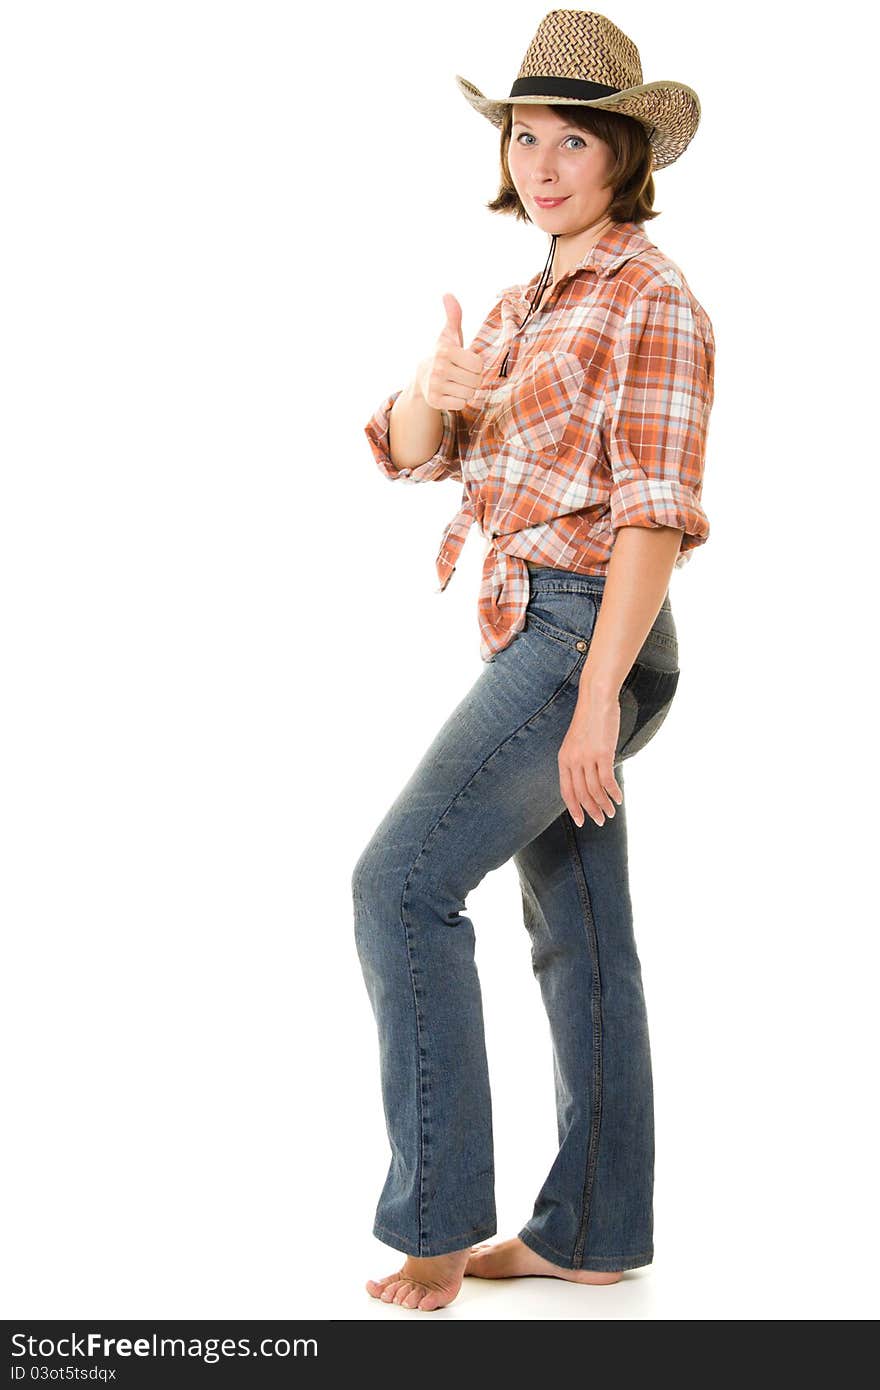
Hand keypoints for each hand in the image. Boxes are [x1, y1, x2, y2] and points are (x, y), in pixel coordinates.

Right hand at [414, 294, 482, 410]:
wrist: (421, 378)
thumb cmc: (443, 354)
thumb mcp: (449, 335)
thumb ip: (453, 315)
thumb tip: (447, 294)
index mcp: (445, 351)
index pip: (478, 365)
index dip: (475, 365)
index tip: (464, 362)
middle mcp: (438, 369)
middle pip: (475, 381)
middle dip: (472, 379)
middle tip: (460, 375)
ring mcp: (435, 386)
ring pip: (469, 394)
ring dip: (466, 390)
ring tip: (455, 383)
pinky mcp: (434, 401)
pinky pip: (461, 404)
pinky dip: (458, 401)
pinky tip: (449, 394)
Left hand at [558, 684, 624, 827]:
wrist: (596, 698)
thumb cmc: (590, 719)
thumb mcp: (577, 742)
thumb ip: (579, 760)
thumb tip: (589, 780)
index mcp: (564, 759)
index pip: (566, 791)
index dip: (574, 808)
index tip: (581, 821)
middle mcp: (573, 760)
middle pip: (581, 795)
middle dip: (591, 811)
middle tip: (601, 820)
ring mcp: (587, 758)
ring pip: (595, 790)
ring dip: (604, 804)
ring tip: (612, 812)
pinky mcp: (602, 753)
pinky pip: (607, 781)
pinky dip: (614, 793)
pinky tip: (619, 798)